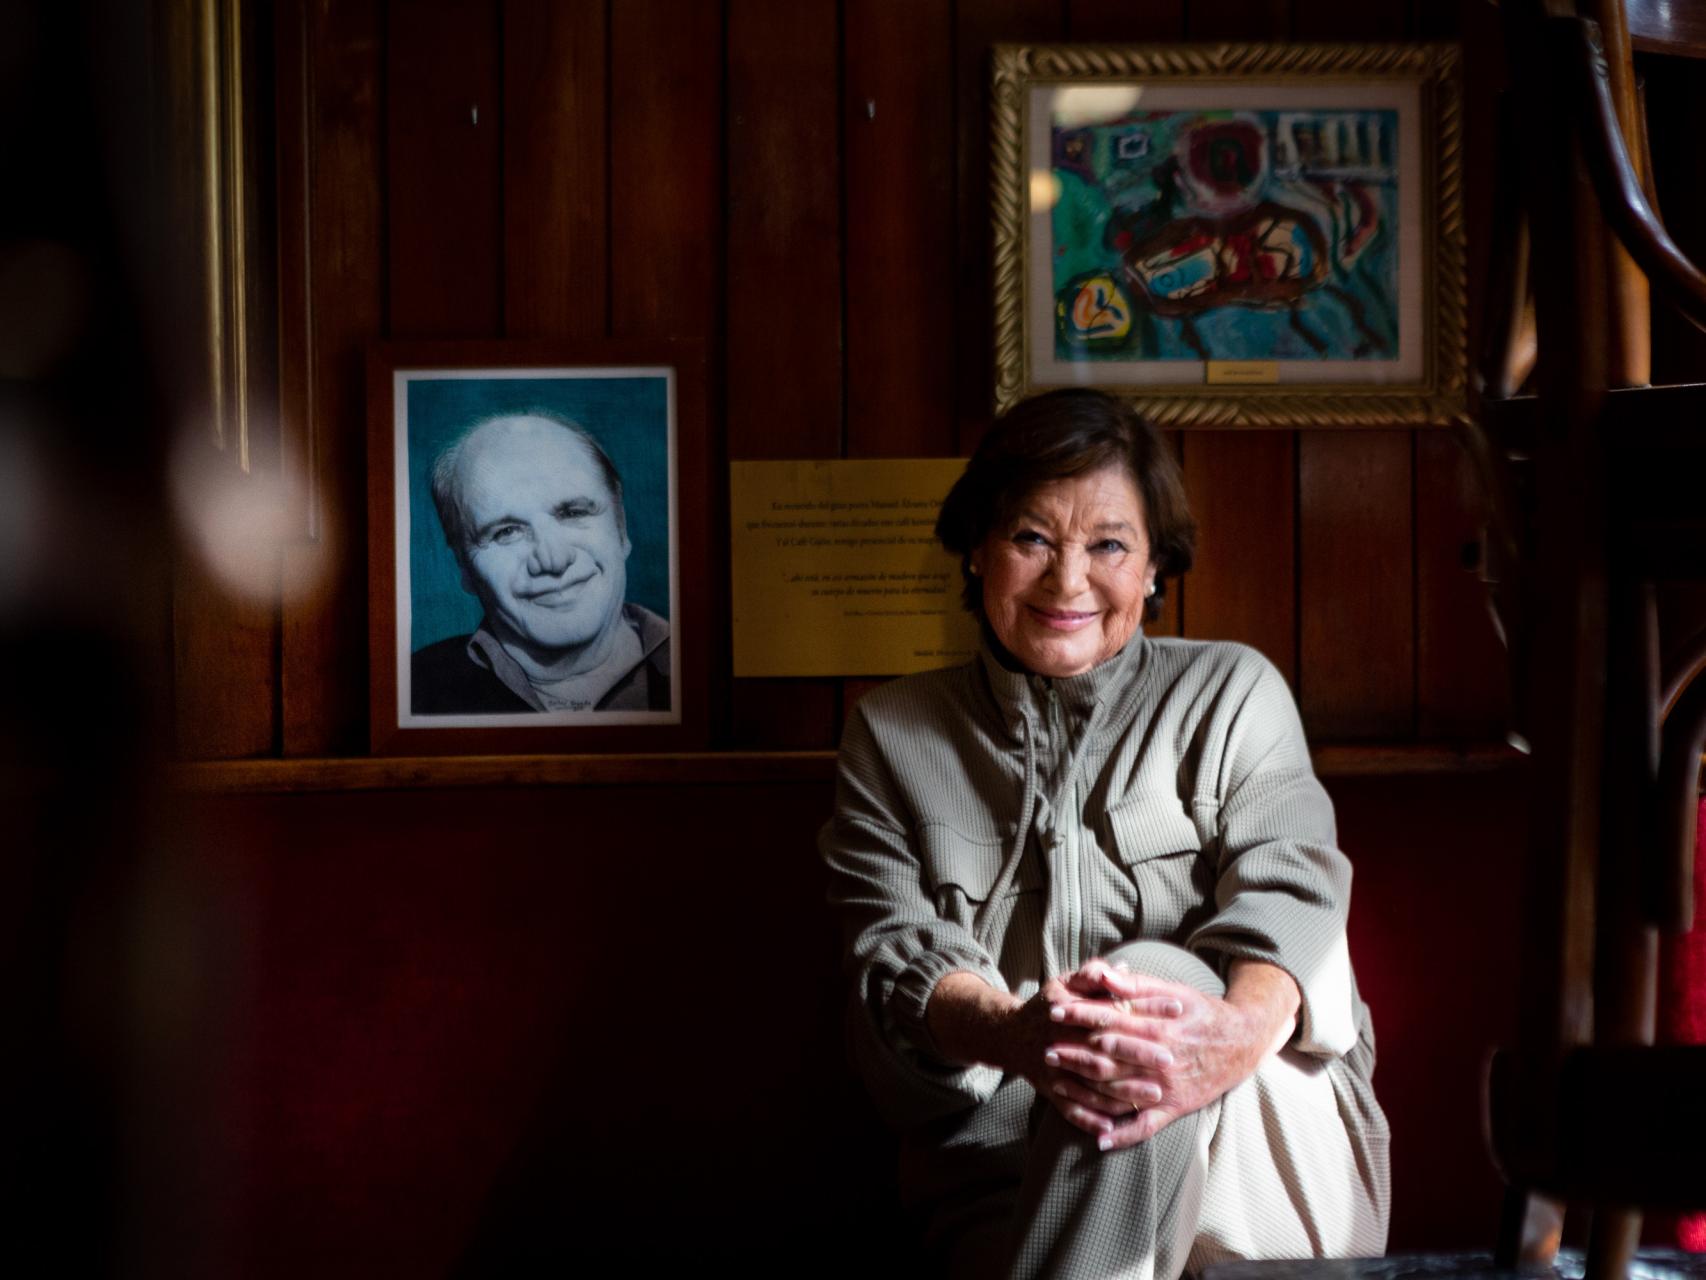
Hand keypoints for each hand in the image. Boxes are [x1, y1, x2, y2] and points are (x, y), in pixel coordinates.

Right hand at [924, 971, 1176, 1141]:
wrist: (1011, 1035)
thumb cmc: (1048, 1005)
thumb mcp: (1065, 982)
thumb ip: (1092, 975)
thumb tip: (1121, 967)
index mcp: (1068, 1011)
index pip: (1111, 1010)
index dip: (1144, 1009)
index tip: (1176, 1008)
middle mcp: (1061, 1042)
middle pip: (1103, 1050)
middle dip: (1137, 1056)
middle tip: (1170, 1059)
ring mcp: (1056, 1070)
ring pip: (1092, 1085)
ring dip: (1123, 1092)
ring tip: (1155, 1095)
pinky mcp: (1051, 1092)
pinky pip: (1071, 1110)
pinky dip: (1091, 1119)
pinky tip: (1114, 1127)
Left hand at [1043, 959, 1298, 1150]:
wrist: (1244, 1042)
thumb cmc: (1202, 1011)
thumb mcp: (1173, 990)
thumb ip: (1134, 985)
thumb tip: (1101, 973)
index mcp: (1158, 1026)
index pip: (1110, 1019)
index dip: (1079, 1014)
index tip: (1054, 1010)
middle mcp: (1160, 1059)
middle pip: (1109, 1057)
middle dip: (1074, 1053)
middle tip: (1046, 1049)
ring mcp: (1167, 1087)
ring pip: (1120, 1092)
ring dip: (1087, 1089)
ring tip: (1058, 1083)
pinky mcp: (1176, 1108)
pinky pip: (1146, 1126)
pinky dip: (1123, 1134)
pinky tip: (1099, 1139)